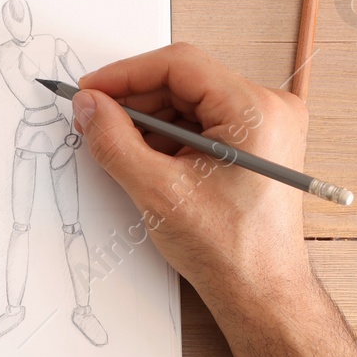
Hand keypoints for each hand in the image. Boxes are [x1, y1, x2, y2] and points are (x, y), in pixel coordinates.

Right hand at [72, 43, 309, 307]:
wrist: (261, 291)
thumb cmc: (229, 249)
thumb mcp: (157, 191)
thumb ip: (115, 140)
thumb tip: (88, 106)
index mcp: (255, 112)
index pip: (179, 65)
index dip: (126, 74)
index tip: (90, 91)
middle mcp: (268, 110)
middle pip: (184, 81)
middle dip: (135, 100)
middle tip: (93, 119)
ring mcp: (264, 126)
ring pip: (189, 101)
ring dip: (148, 120)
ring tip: (117, 146)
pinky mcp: (254, 144)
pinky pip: (201, 122)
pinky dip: (168, 136)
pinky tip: (145, 158)